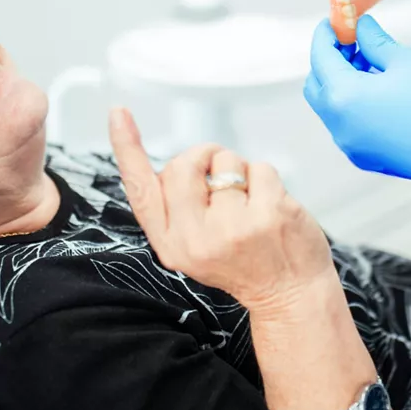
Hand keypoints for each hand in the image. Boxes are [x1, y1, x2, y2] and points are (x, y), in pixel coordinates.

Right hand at [108, 108, 334, 313]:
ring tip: (250, 204)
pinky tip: (271, 207)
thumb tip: (177, 164)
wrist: (291, 296)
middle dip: (203, 156)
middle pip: (183, 163)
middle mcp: (196, 239)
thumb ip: (178, 211)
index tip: (118, 114)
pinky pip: (259, 167)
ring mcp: (232, 228)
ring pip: (224, 161)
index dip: (127, 148)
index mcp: (172, 245)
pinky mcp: (267, 215)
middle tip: (221, 178)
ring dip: (240, 171)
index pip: (140, 190)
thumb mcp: (195, 248)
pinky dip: (266, 179)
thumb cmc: (245, 264)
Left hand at [304, 17, 410, 182]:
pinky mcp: (370, 159)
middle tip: (353, 42)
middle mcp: (341, 127)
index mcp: (344, 98)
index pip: (320, 58)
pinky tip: (380, 90)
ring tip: (372, 63)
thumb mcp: (407, 59)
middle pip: (318, 87)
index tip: (333, 22)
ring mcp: (354, 147)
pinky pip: (349, 126)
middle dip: (329, 61)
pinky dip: (354, 105)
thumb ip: (375, 42)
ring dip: (343, 83)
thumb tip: (361, 29)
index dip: (325, 35)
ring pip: (333, 108)